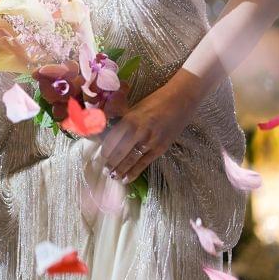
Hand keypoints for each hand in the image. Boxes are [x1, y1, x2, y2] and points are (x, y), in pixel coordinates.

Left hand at [98, 69, 206, 183]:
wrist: (180, 101)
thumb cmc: (155, 101)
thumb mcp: (134, 108)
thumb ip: (122, 119)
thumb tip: (106, 131)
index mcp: (130, 119)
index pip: (112, 139)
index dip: (104, 150)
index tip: (98, 157)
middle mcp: (139, 131)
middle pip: (120, 151)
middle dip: (110, 163)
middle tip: (104, 170)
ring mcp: (151, 141)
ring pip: (131, 159)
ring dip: (120, 170)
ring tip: (112, 176)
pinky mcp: (161, 148)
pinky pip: (144, 163)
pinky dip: (134, 172)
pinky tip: (126, 179)